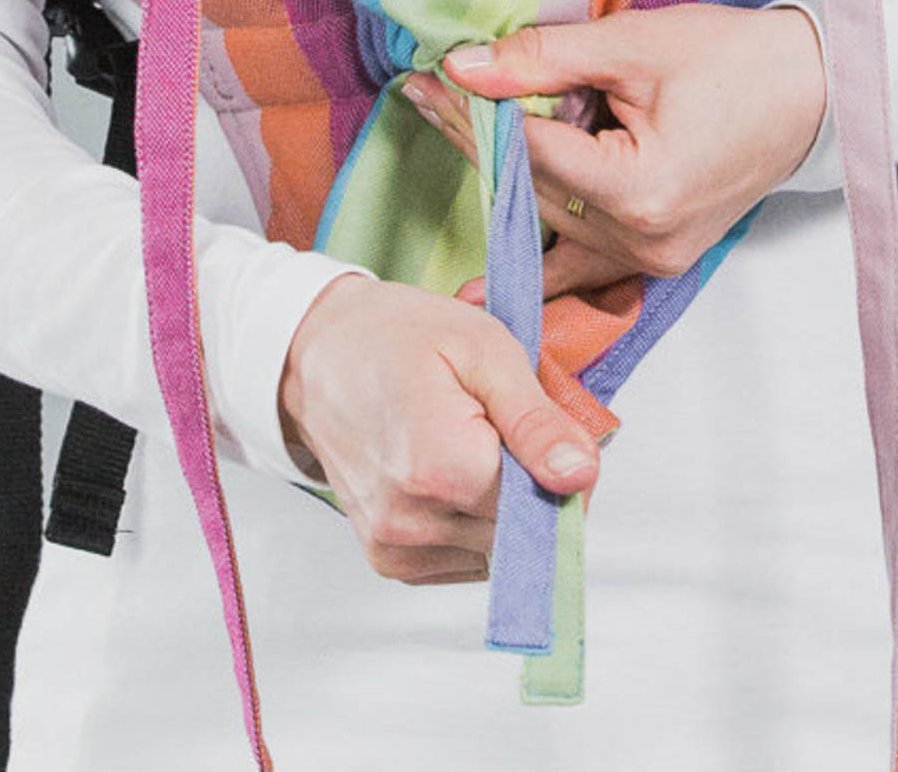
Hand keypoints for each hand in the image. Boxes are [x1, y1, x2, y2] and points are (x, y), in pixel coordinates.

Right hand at [277, 272, 600, 584]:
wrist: (316, 354)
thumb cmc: (400, 338)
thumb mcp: (485, 351)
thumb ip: (537, 422)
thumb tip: (581, 478)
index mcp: (443, 468)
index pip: (548, 503)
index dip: (559, 466)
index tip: (537, 426)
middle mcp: (413, 522)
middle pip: (522, 531)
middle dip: (528, 485)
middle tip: (497, 425)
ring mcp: (396, 547)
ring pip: (496, 549)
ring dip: (498, 506)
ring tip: (464, 444)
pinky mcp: (389, 560)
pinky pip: (462, 559)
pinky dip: (471, 523)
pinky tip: (446, 473)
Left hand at [403, 3, 826, 298]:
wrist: (815, 93)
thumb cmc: (737, 60)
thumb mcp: (635, 44)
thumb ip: (545, 60)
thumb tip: (465, 67)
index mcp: (640, 190)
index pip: (530, 152)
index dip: (473, 115)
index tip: (428, 81)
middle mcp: (643, 240)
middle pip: (533, 189)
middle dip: (478, 140)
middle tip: (426, 95)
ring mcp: (651, 258)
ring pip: (549, 223)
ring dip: (504, 180)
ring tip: (451, 133)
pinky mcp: (657, 258)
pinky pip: (583, 266)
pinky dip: (538, 268)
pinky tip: (478, 296)